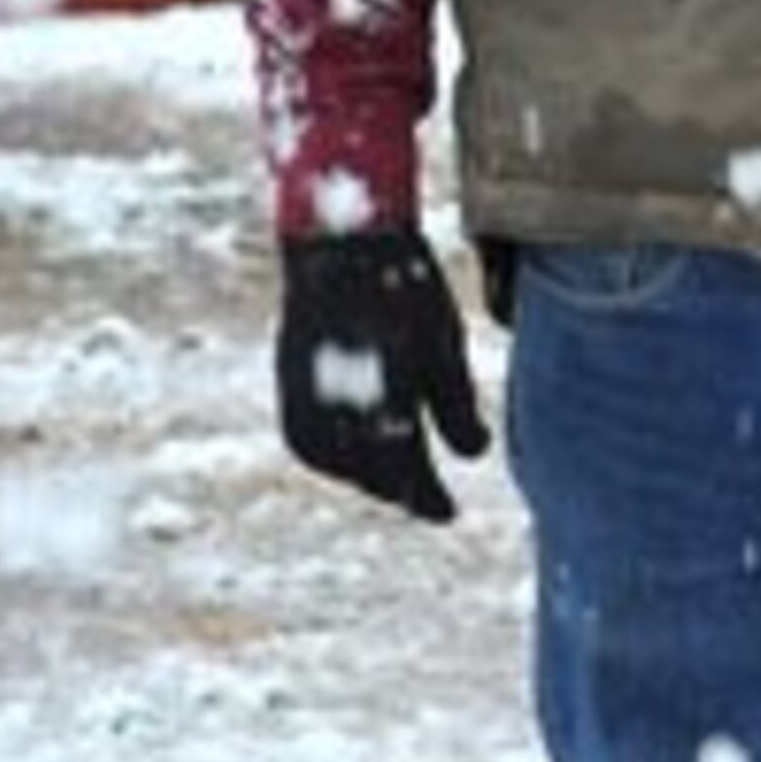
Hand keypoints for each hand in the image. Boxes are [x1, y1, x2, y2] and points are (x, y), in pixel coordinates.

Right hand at [276, 231, 490, 522]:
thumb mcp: (445, 345)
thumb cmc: (405, 292)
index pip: (407, 473)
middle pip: (370, 474)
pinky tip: (352, 453)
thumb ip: (457, 406)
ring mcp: (304, 402)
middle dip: (401, 488)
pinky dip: (333, 455)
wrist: (340, 247)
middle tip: (427, 499)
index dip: (429, 498)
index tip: (449, 514)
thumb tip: (474, 456)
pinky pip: (309, 442)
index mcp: (384, 402)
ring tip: (394, 480)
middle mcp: (339, 411)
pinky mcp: (286, 389)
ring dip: (365, 475)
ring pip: (336, 463)